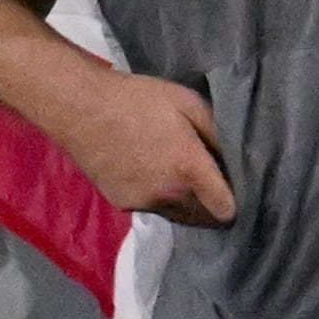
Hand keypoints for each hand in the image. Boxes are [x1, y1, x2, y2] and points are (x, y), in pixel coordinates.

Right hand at [45, 68, 233, 226]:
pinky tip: (154, 175)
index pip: (225, 209)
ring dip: (188, 206)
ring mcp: (143, 203)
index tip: (236, 188)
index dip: (236, 200)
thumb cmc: (138, 99)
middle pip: (204, 219)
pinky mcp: (122, 204)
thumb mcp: (188, 102)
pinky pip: (153, 209)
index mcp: (189, 168)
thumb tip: (236, 156)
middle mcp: (168, 195)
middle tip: (213, 183)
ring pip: (179, 217)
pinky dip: (161, 200)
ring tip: (184, 179)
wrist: (81, 108)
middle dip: (213, 206)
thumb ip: (217, 132)